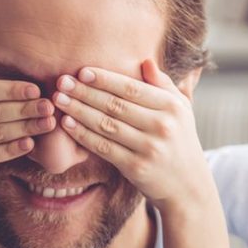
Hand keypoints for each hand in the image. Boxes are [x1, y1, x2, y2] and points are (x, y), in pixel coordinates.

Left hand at [52, 60, 213, 211]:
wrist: (188, 186)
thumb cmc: (180, 141)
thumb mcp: (182, 110)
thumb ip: (164, 84)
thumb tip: (145, 61)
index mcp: (172, 107)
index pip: (132, 88)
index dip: (105, 79)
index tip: (82, 71)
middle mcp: (162, 126)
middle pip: (116, 105)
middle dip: (85, 92)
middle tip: (62, 81)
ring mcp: (149, 148)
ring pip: (106, 125)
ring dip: (79, 111)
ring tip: (59, 100)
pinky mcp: (137, 167)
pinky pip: (104, 148)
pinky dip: (84, 135)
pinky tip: (68, 124)